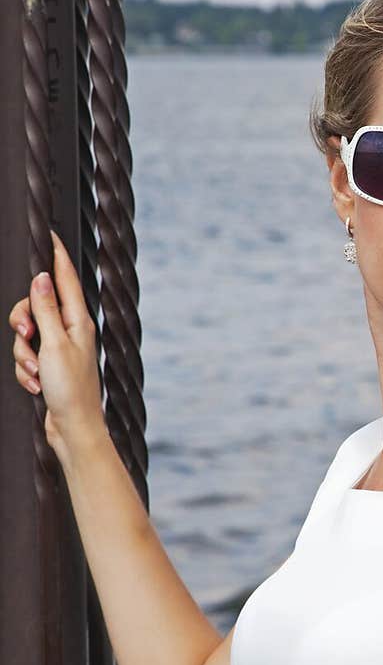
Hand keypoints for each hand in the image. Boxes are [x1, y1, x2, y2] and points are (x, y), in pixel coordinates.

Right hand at [7, 229, 104, 454]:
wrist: (73, 429)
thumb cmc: (71, 390)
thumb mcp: (54, 344)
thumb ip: (46, 310)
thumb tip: (42, 277)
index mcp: (77, 321)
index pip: (65, 280)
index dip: (56, 257)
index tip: (50, 235)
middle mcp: (69, 332)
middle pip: (35, 306)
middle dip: (22, 321)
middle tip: (25, 334)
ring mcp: (58, 349)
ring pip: (26, 335)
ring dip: (23, 356)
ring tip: (36, 374)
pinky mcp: (49, 367)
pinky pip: (26, 358)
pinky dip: (27, 373)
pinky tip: (36, 387)